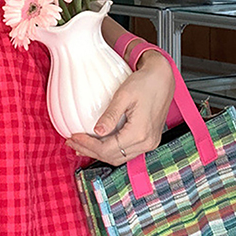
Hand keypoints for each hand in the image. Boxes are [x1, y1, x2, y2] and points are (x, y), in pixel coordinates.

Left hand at [65, 49, 174, 165]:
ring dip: (99, 153)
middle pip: (112, 157)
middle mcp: (147, 142)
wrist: (163, 78)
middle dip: (90, 151)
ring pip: (119, 157)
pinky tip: (98, 142)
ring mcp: (149, 143)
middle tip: (72, 143)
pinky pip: (126, 151)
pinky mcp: (148, 140)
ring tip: (81, 144)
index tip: (73, 137)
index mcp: (140, 133)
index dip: (88, 145)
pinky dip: (110, 150)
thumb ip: (110, 115)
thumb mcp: (124, 95)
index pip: (107, 148)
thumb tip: (97, 131)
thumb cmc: (145, 82)